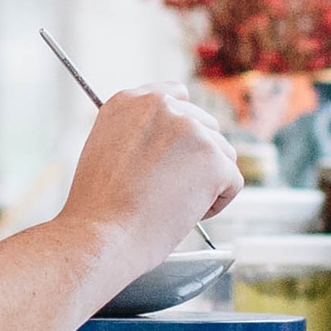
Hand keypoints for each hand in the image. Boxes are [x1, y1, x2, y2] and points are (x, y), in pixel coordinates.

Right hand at [61, 85, 239, 271]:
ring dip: (206, 182)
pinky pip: (232, 181)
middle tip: (169, 190)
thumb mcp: (105, 150)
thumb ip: (138, 134)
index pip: (176, 95)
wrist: (101, 235)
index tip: (178, 151)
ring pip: (222, 155)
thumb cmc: (98, 208)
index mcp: (130, 101)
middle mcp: (162, 107)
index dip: (182, 128)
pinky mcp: (213, 159)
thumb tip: (170, 143)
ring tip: (170, 204)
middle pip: (205, 126)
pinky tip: (184, 213)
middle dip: (196, 159)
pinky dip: (216, 203)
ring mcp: (191, 130)